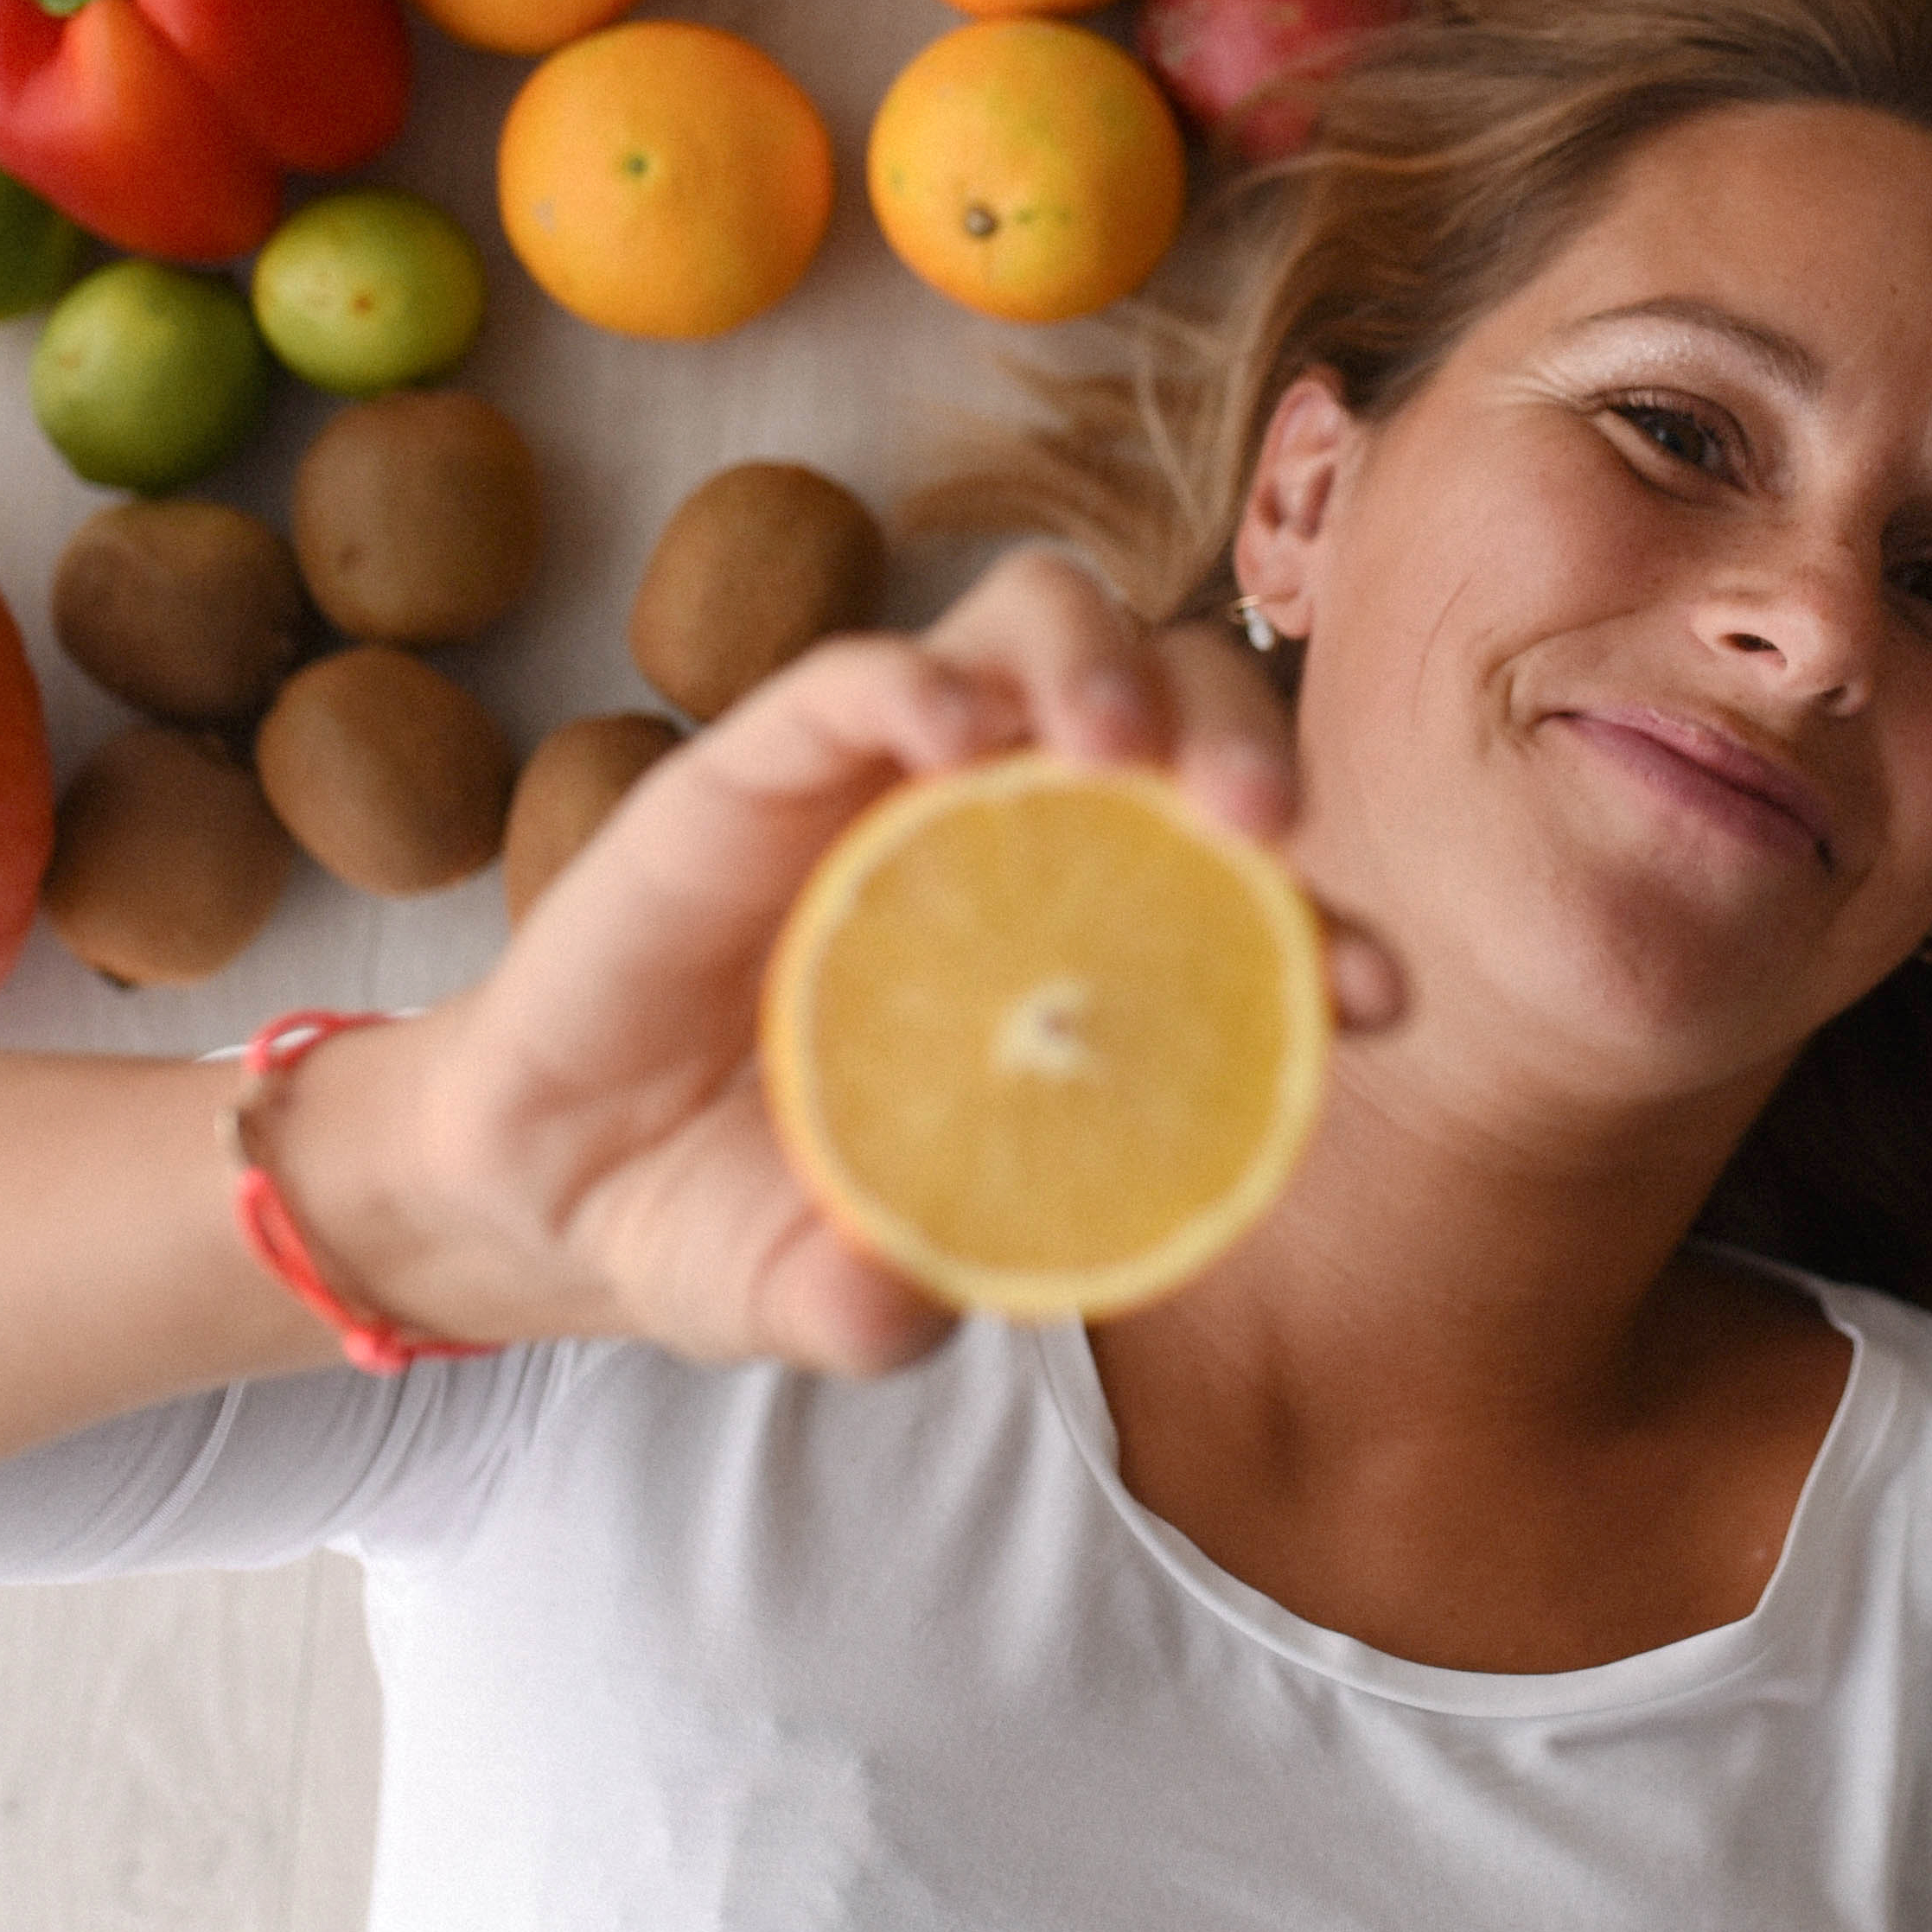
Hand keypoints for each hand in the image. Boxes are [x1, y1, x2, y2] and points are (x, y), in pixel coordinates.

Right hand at [334, 549, 1397, 1370]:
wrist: (555, 1178)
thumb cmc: (737, 1218)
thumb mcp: (811, 1287)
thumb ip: (867, 1304)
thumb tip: (898, 1298)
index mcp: (1083, 949)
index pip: (1246, 889)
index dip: (1331, 919)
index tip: (1377, 994)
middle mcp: (1014, 835)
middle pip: (1177, 702)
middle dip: (1245, 741)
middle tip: (1260, 822)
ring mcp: (891, 779)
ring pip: (1047, 627)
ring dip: (1108, 667)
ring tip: (1116, 751)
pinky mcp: (764, 755)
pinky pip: (863, 671)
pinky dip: (920, 678)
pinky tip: (947, 738)